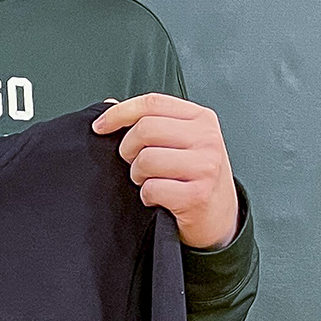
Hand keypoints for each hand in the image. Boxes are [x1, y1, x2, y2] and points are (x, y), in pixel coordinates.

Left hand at [93, 93, 240, 249]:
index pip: (152, 103)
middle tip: (133, 163)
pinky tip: (158, 198)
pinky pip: (152, 188)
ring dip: (138, 175)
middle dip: (128, 149)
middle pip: (145, 129)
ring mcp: (205, 167)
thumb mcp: (184, 142)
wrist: (220, 218)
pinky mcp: (197, 195)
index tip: (100, 126)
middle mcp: (207, 138)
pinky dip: (147, 196)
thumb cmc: (196, 177)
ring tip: (149, 181)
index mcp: (201, 118)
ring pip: (146, 159)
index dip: (119, 112)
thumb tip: (110, 104)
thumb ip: (152, 121)